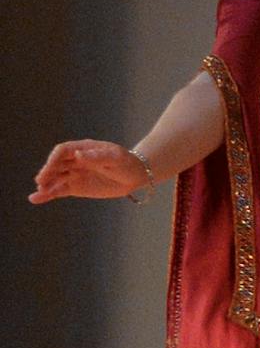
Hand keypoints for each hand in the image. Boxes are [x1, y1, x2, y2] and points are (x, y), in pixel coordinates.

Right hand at [29, 139, 149, 203]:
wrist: (135, 175)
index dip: (54, 159)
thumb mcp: (115, 158)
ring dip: (46, 185)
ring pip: (56, 178)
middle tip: (41, 182)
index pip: (63, 151)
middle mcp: (74, 160)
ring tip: (38, 193)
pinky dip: (48, 194)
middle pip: (56, 165)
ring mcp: (74, 174)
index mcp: (82, 149)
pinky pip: (60, 190)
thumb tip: (78, 154)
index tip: (50, 168)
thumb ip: (98, 156)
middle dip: (47, 172)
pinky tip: (36, 199)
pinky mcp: (76, 187)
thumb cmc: (126, 162)